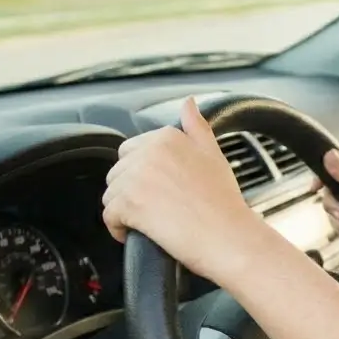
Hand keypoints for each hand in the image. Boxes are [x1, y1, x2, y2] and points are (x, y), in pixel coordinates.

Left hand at [102, 98, 261, 284]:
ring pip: (111, 195)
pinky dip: (120, 229)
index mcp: (167, 137)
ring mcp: (137, 178)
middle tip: (160, 208)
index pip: (132, 151)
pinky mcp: (128, 204)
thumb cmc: (224, 201)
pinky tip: (140, 233)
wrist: (228, 236)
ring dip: (126, 211)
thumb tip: (188, 102)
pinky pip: (109, 216)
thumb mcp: (214, 154)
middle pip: (118, 173)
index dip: (143, 175)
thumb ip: (196, 126)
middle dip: (132, 192)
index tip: (162, 190)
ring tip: (153, 222)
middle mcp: (149, 152)